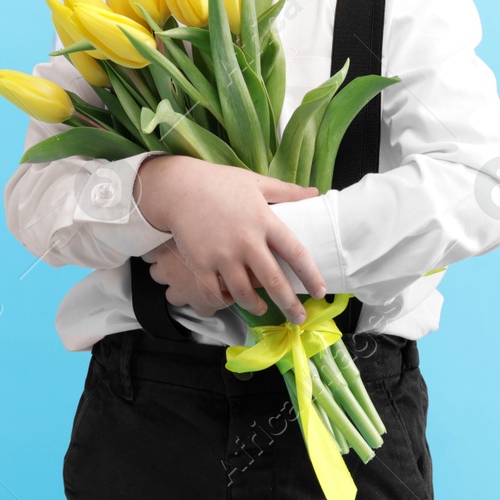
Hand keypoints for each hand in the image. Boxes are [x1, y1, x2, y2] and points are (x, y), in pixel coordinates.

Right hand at [133, 154, 326, 323]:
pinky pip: (215, 292)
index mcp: (264, 221)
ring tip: (262, 309)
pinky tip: (231, 302)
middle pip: (274, 282)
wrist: (178, 186)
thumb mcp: (256, 182)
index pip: (296, 253)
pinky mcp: (200, 263)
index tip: (320, 292)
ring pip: (244, 292)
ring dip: (256, 306)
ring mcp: (222, 255)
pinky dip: (224, 302)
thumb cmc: (219, 182)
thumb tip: (315, 193)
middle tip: (299, 318)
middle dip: (290, 304)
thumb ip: (287, 191)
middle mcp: (246, 241)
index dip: (311, 276)